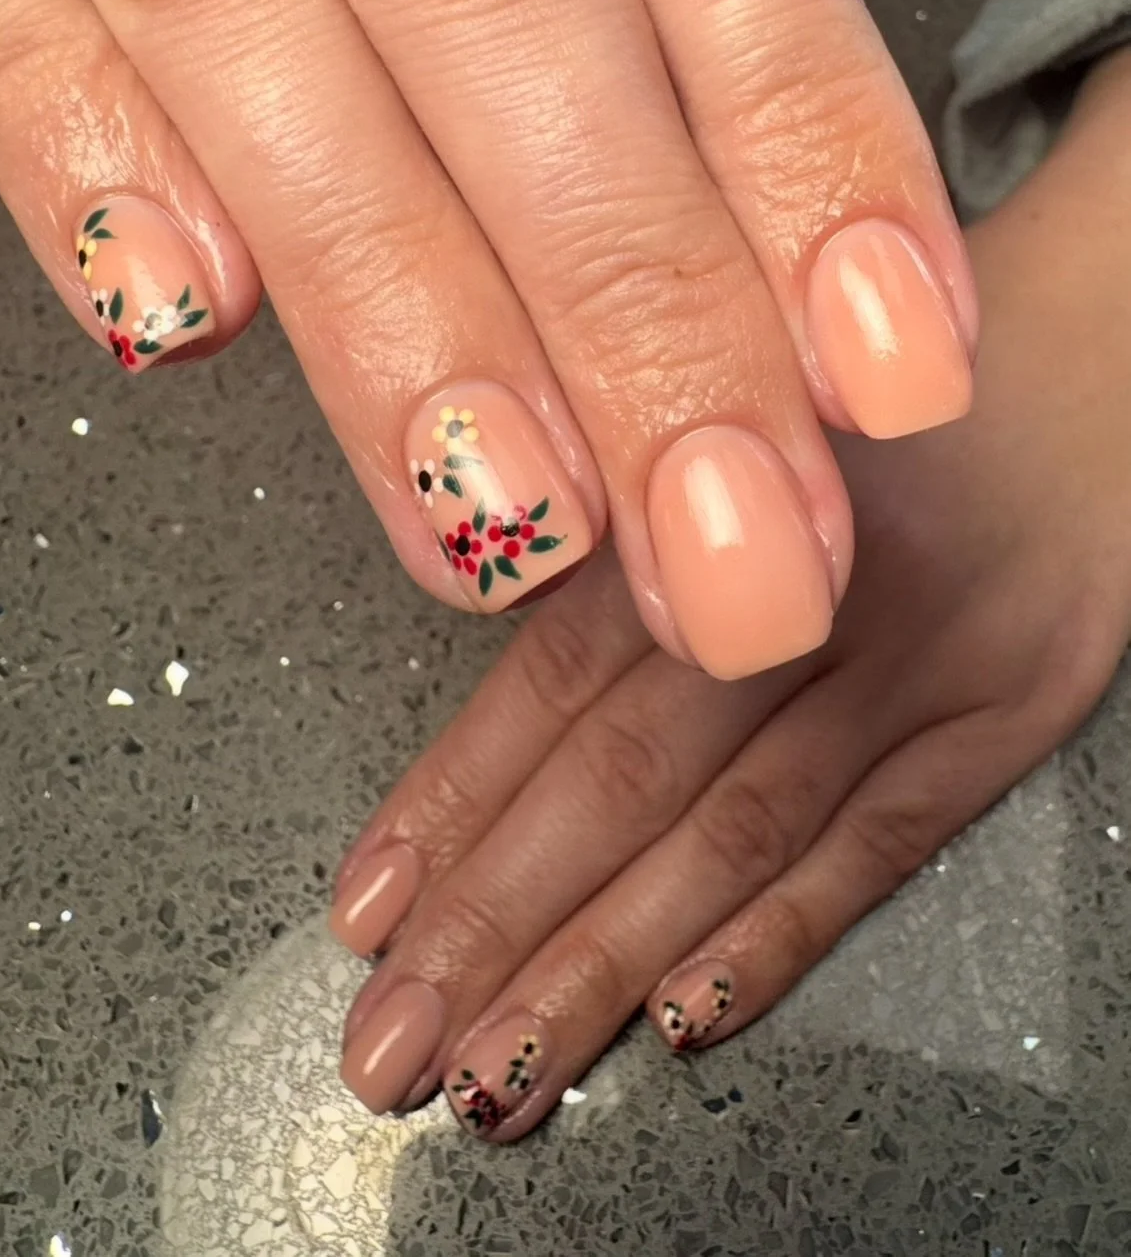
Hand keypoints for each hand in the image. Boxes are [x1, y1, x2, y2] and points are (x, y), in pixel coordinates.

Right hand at [0, 0, 973, 678]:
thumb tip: (816, 274)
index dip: (802, 148)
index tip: (887, 373)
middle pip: (496, 6)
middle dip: (626, 309)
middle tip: (725, 552)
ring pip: (255, 36)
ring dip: (395, 311)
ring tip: (512, 524)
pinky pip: (11, 16)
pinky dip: (85, 170)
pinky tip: (188, 326)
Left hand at [327, 59, 1130, 1135]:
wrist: (1087, 362)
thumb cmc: (875, 409)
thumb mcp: (729, 433)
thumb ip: (617, 563)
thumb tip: (487, 734)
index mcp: (703, 499)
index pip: (544, 683)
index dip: (450, 806)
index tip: (371, 912)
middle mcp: (795, 583)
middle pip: (618, 781)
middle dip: (493, 924)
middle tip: (394, 1042)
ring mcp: (907, 660)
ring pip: (729, 837)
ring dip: (604, 966)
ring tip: (505, 1069)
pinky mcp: (1003, 716)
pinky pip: (877, 848)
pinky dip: (773, 937)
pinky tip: (682, 1015)